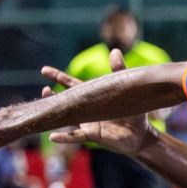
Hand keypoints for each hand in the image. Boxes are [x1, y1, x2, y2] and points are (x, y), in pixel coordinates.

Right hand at [41, 50, 155, 156]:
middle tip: (44, 90)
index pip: (73, 85)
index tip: (44, 70)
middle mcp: (87, 110)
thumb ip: (119, 71)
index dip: (59, 78)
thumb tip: (115, 51)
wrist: (142, 135)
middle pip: (67, 101)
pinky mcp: (94, 135)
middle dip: (53, 96)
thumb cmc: (134, 112)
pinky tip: (53, 136)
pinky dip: (65, 137)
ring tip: (46, 109)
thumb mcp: (126, 90)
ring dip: (57, 113)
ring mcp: (88, 123)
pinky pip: (77, 136)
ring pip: (68, 118)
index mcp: (93, 97)